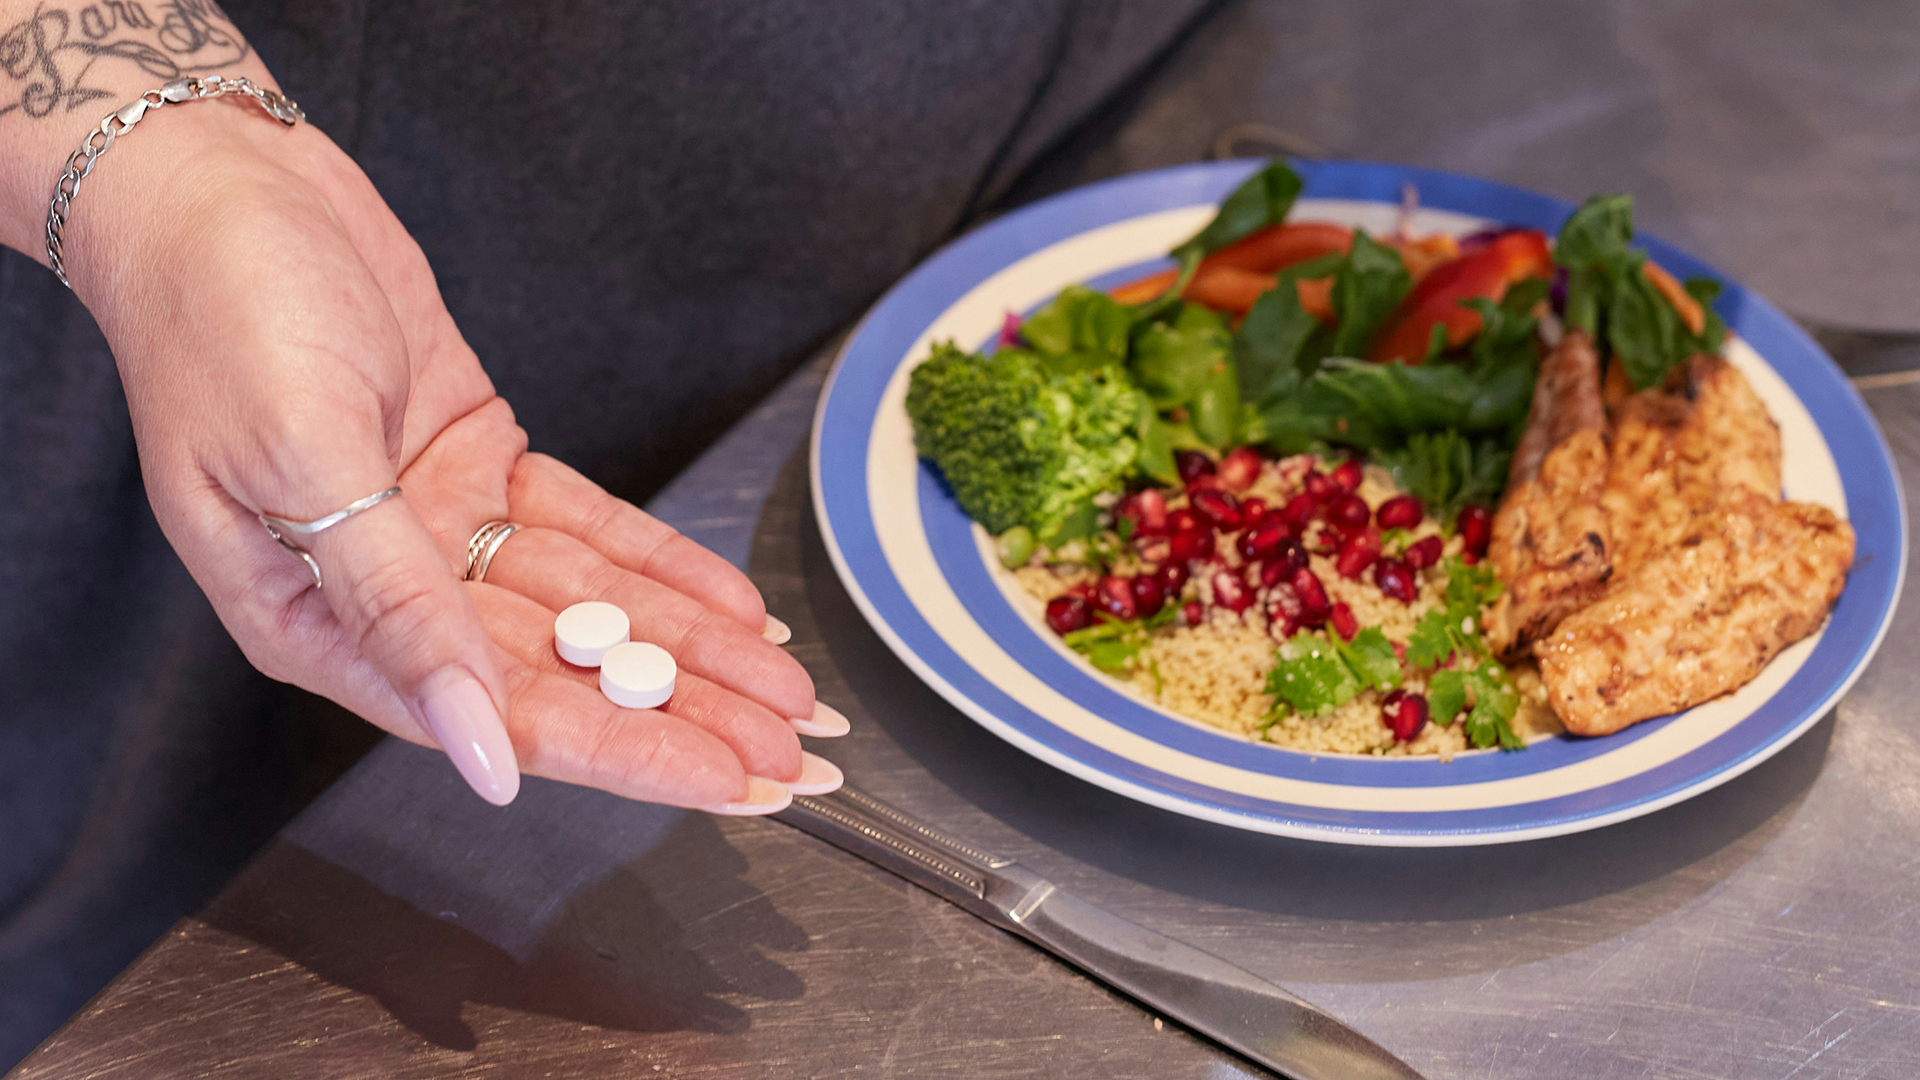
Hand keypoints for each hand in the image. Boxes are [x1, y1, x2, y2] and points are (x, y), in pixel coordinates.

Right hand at [57, 103, 834, 809]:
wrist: (220, 186)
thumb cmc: (221, 316)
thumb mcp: (304, 463)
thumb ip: (396, 608)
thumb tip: (477, 750)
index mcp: (316, 623)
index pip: (500, 715)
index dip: (624, 753)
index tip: (721, 784)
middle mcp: (385, 592)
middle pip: (562, 674)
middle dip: (684, 714)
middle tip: (791, 756)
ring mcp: (439, 526)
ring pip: (588, 607)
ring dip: (691, 650)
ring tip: (786, 691)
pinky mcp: (477, 462)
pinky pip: (587, 529)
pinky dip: (661, 566)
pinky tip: (733, 607)